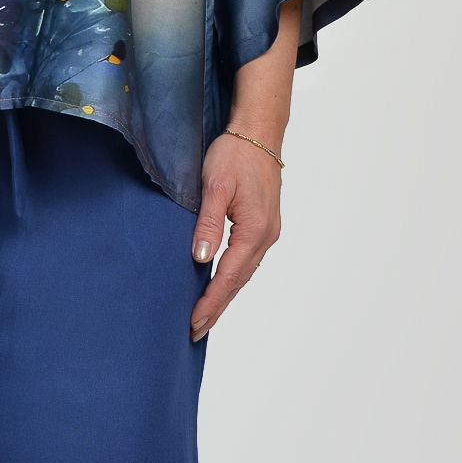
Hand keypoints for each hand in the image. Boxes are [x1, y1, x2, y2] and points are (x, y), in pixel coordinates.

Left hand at [189, 130, 281, 341]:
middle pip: (239, 281)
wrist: (258, 132)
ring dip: (225, 294)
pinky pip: (247, 259)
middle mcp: (266, 236)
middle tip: (195, 331)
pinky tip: (221, 282)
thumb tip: (200, 259)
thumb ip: (208, 223)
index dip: (210, 301)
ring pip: (244, 272)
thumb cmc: (234, 154)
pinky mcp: (264, 224)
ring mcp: (268, 231)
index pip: (229, 276)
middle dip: (217, 306)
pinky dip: (233, 276)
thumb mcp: (215, 186)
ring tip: (205, 315)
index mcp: (254, 230)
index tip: (194, 322)